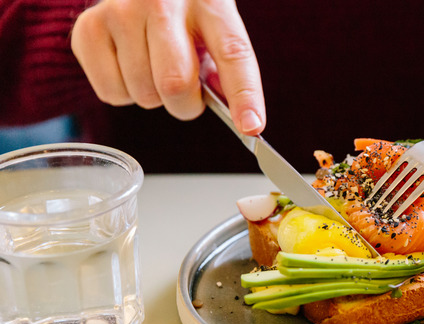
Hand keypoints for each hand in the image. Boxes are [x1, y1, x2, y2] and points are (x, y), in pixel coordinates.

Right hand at [71, 0, 265, 134]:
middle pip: (175, 84)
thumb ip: (226, 70)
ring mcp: (120, 12)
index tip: (250, 127)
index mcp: (209, 2)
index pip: (232, 54)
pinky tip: (130, 66)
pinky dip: (125, 94)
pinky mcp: (88, 28)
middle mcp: (162, 2)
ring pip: (142, 94)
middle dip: (186, 105)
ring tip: (154, 68)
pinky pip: (112, 94)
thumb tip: (235, 113)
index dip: (244, 95)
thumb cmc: (185, 15)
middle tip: (186, 93)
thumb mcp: (215, 30)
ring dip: (154, 97)